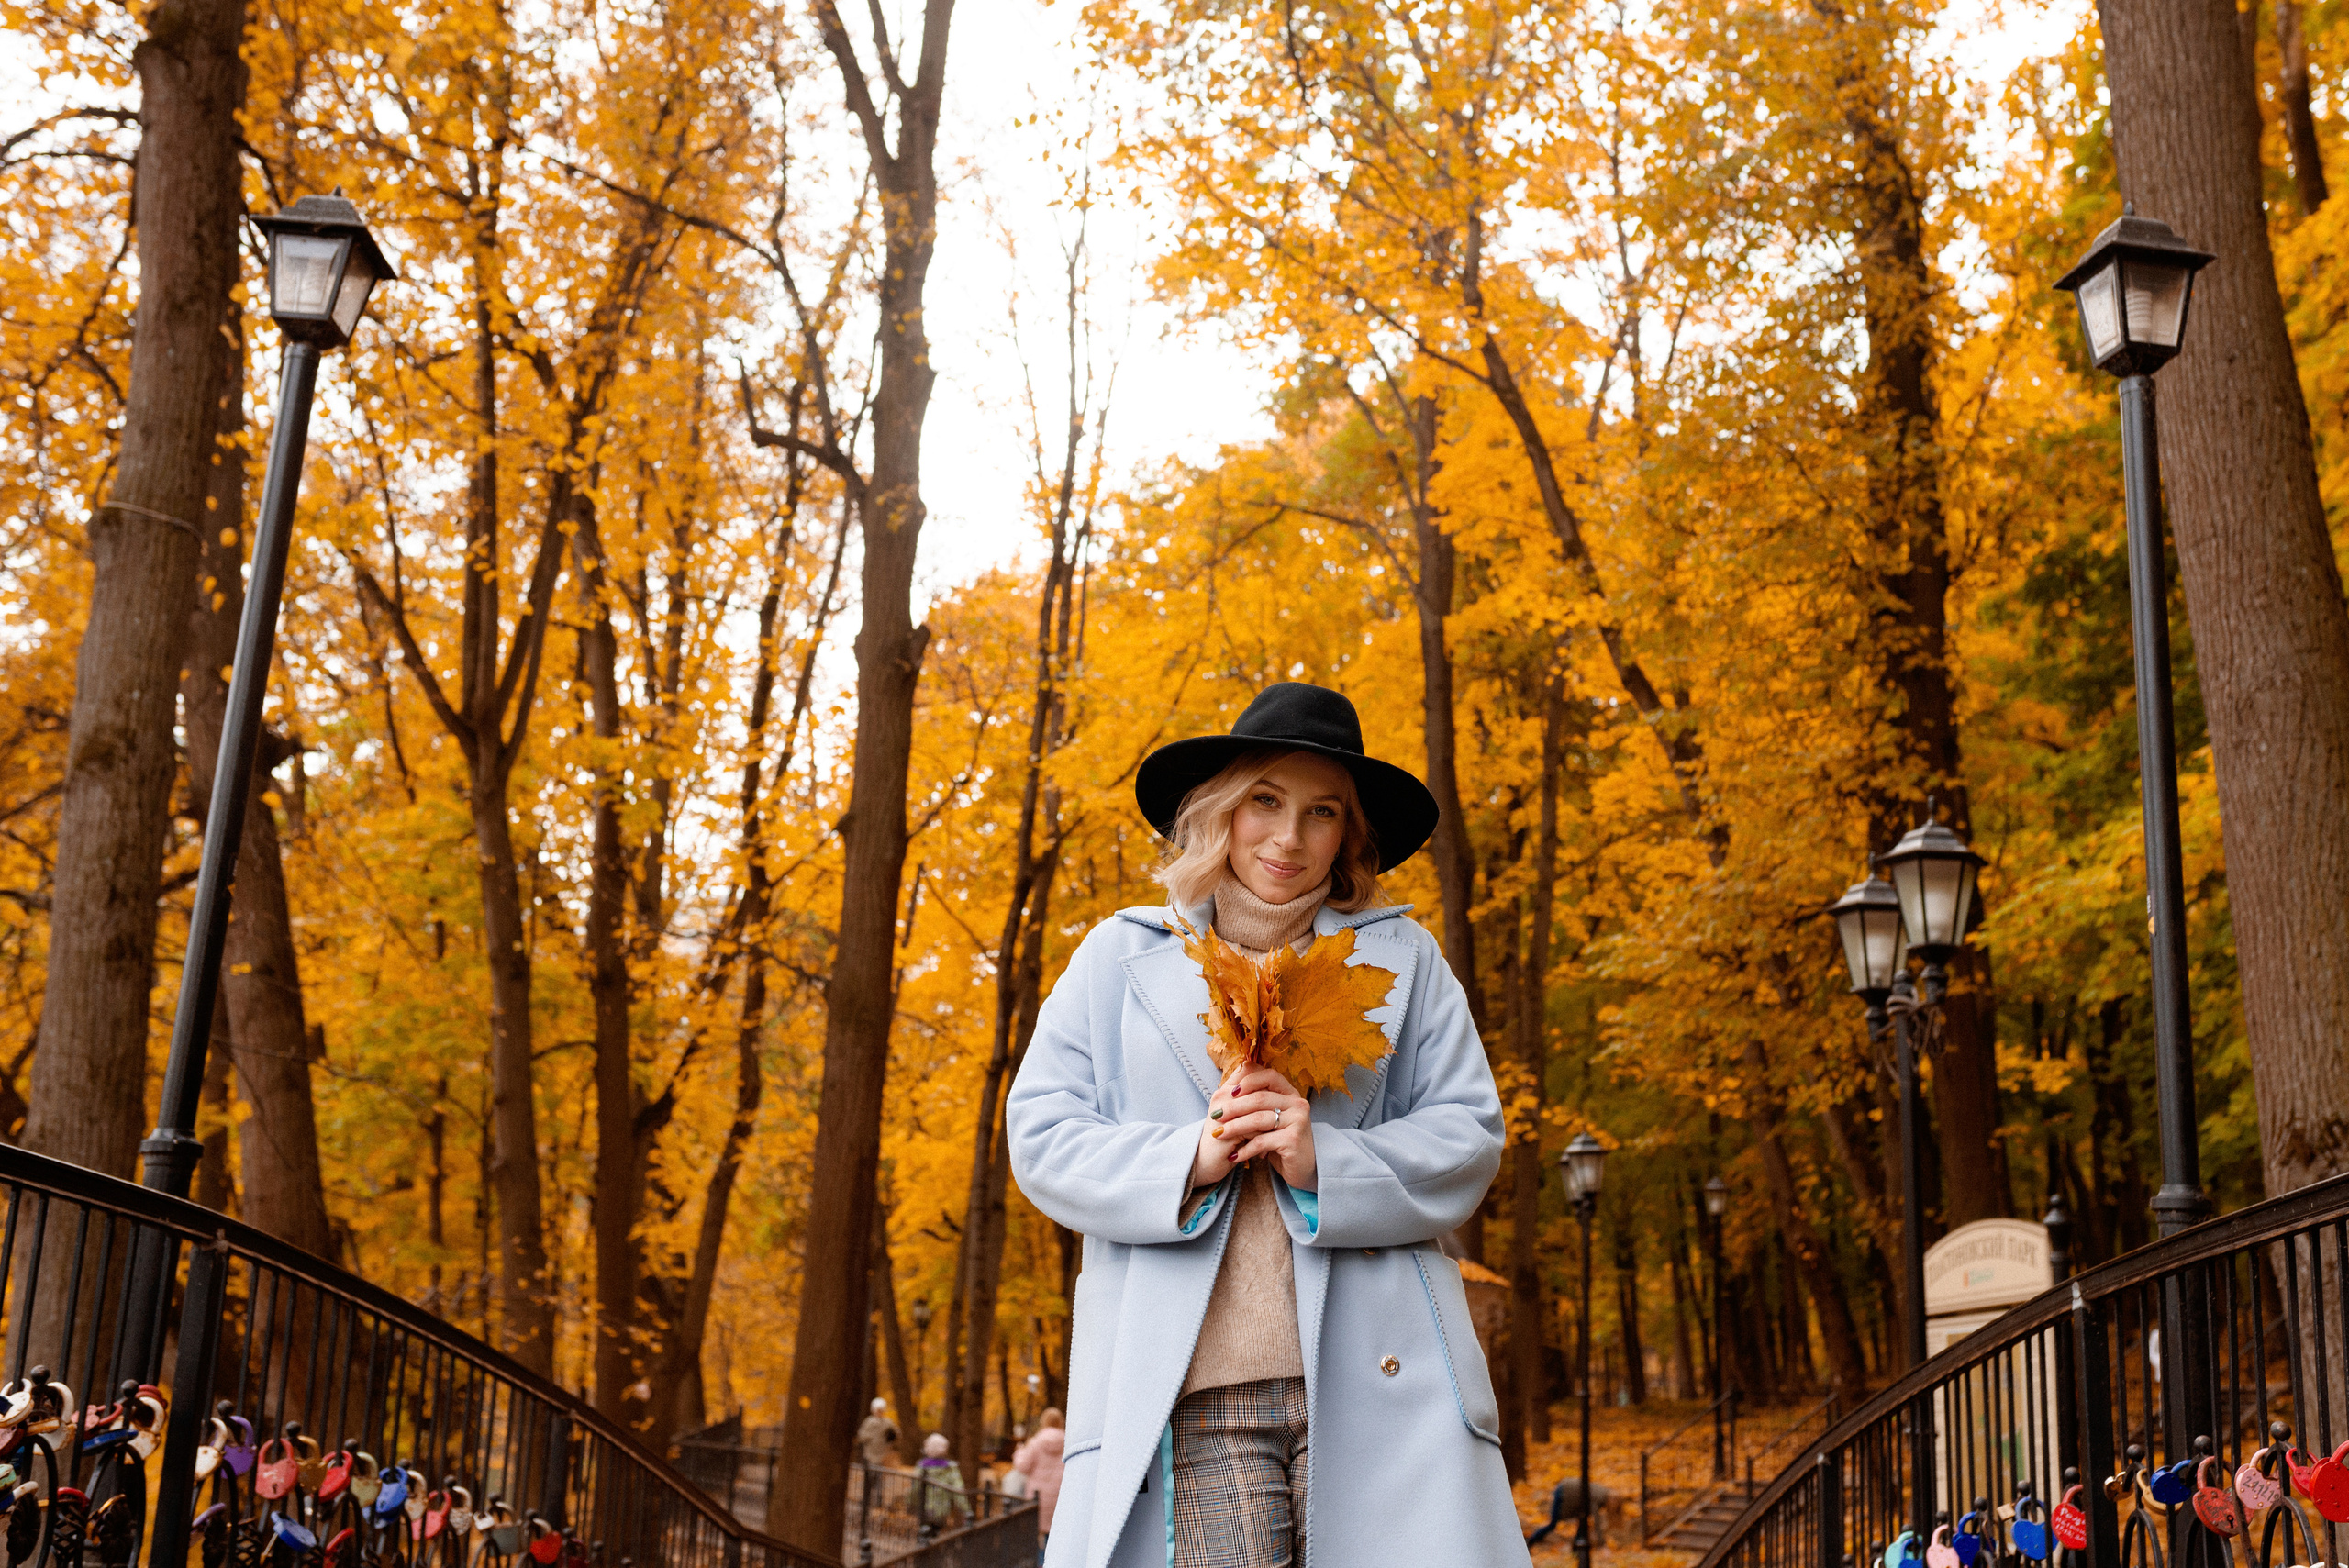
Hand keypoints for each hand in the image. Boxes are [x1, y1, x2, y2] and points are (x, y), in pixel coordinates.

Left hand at [1193, 1063, 1315, 1192]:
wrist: (1301, 1168)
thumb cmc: (1281, 1141)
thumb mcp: (1270, 1118)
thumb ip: (1257, 1102)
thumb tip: (1231, 1086)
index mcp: (1290, 1093)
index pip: (1268, 1076)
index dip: (1248, 1081)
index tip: (1229, 1092)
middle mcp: (1297, 1103)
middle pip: (1260, 1098)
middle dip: (1233, 1107)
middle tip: (1215, 1116)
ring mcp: (1298, 1120)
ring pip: (1258, 1119)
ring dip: (1235, 1127)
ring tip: (1219, 1134)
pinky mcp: (1293, 1140)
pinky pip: (1262, 1141)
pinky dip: (1245, 1149)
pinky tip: (1234, 1155)